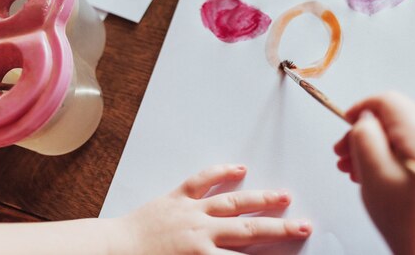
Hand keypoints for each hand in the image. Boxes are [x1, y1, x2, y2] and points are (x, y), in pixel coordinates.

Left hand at [120, 164, 310, 253]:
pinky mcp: (177, 197)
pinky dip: (221, 172)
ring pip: (233, 202)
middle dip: (280, 228)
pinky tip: (239, 168)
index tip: (293, 252)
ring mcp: (190, 211)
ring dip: (261, 198)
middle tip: (304, 226)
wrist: (110, 252)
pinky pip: (202, 181)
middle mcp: (202, 231)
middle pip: (249, 229)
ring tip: (284, 195)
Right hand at [334, 92, 414, 254]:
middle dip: (363, 132)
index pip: (387, 101)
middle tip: (342, 153)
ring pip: (396, 133)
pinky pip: (406, 147)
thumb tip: (364, 118)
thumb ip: (364, 135)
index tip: (343, 123)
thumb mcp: (373, 171)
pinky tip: (370, 173)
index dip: (360, 109)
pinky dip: (385, 155)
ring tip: (352, 168)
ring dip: (371, 146)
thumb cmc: (408, 218)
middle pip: (391, 118)